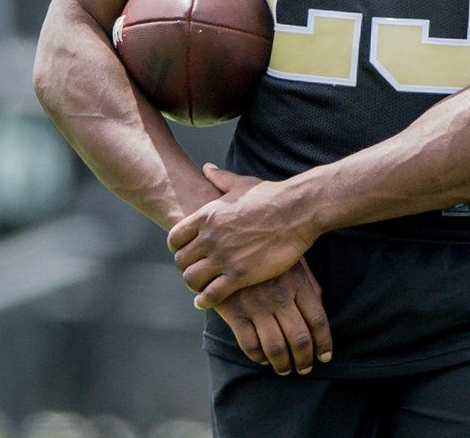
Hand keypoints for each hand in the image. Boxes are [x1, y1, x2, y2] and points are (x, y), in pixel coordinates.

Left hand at [168, 164, 317, 309]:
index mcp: (206, 215)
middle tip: (195, 271)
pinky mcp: (240, 274)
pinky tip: (205, 301)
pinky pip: (211, 294)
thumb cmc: (270, 196)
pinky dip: (205, 300)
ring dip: (194, 285)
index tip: (186, 252)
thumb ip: (219, 178)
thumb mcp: (240, 183)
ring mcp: (223, 257)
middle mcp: (209, 237)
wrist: (296, 211)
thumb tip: (207, 168)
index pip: (174, 238)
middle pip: (180, 261)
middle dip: (186, 267)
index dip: (177, 248)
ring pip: (191, 279)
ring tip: (201, 287)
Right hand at [212, 258, 331, 375]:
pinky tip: (263, 358)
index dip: (324, 343)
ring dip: (283, 365)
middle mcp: (279, 296)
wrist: (226, 242)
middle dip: (305, 360)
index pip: (318, 320)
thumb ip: (308, 284)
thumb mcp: (292, 261)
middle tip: (305, 368)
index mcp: (297, 283)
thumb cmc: (266, 254)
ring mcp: (256, 305)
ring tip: (285, 369)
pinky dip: (259, 357)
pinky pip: (250, 345)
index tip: (325, 356)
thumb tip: (320, 308)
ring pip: (276, 348)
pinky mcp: (235, 311)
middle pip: (300, 339)